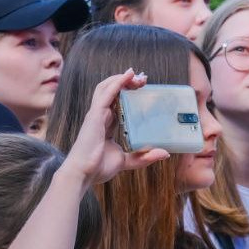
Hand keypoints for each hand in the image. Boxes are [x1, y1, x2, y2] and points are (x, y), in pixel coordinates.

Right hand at [57, 69, 170, 187]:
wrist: (83, 174)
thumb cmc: (98, 168)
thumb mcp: (126, 161)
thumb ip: (143, 157)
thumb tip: (165, 153)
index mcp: (106, 125)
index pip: (116, 102)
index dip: (127, 93)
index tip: (142, 88)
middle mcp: (100, 116)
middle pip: (111, 91)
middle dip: (126, 82)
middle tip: (143, 80)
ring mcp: (96, 114)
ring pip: (107, 88)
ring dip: (122, 79)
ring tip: (136, 75)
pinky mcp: (95, 115)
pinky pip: (106, 93)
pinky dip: (117, 83)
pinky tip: (127, 76)